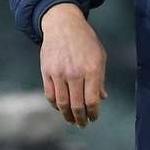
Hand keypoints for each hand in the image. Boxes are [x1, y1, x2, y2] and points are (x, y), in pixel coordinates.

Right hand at [39, 3, 108, 127]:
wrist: (63, 25)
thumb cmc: (85, 40)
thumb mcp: (99, 56)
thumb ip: (100, 78)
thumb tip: (102, 98)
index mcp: (92, 69)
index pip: (92, 100)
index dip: (93, 113)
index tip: (94, 118)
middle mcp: (75, 73)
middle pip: (77, 105)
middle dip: (80, 118)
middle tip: (82, 124)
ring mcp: (59, 73)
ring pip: (62, 103)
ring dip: (67, 115)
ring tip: (71, 120)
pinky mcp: (47, 72)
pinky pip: (50, 95)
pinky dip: (55, 105)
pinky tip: (60, 108)